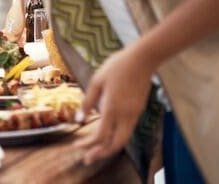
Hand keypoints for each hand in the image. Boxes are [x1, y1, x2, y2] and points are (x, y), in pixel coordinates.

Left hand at [75, 45, 156, 163]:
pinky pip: (128, 130)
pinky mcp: (139, 110)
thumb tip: (78, 119)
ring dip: (109, 148)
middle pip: (115, 144)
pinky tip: (108, 136)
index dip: (88, 144)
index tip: (77, 146)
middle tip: (87, 158)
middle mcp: (125, 115)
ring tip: (96, 150)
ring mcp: (134, 114)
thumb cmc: (116, 67)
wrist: (142, 60)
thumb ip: (87, 102)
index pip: (100, 135)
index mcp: (112, 108)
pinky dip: (117, 138)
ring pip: (124, 139)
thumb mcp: (96, 82)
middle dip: (101, 153)